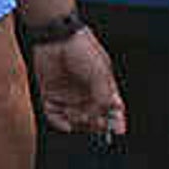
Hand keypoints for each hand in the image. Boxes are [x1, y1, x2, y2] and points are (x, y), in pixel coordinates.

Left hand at [32, 20, 123, 137]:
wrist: (56, 37)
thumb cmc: (82, 49)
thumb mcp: (101, 74)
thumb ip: (103, 98)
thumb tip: (101, 117)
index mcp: (102, 86)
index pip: (113, 109)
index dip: (116, 121)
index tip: (118, 131)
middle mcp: (85, 92)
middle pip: (94, 118)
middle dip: (97, 124)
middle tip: (97, 124)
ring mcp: (68, 94)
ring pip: (75, 119)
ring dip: (78, 123)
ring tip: (79, 117)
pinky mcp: (50, 93)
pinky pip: (54, 115)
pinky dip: (59, 123)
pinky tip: (66, 125)